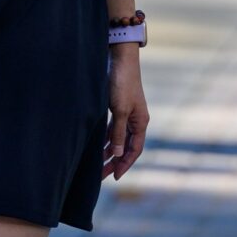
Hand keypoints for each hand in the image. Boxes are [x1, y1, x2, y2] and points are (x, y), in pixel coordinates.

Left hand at [104, 46, 148, 180]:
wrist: (119, 59)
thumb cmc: (122, 83)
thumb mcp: (119, 110)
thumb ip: (117, 132)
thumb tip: (116, 153)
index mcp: (140, 122)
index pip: (134, 150)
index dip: (125, 164)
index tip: (115, 177)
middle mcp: (135, 120)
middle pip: (125, 146)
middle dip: (114, 161)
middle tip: (102, 176)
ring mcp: (126, 114)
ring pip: (117, 138)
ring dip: (108, 151)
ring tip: (96, 164)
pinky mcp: (117, 107)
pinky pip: (111, 129)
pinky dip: (104, 138)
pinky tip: (95, 146)